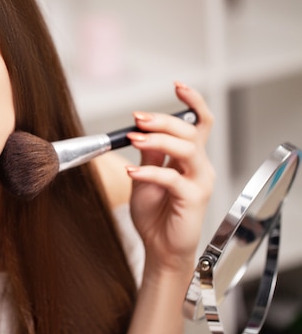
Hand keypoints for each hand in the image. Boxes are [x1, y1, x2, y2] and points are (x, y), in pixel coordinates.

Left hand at [126, 82, 214, 273]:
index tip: (177, 86)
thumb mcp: (145, 178)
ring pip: (188, 149)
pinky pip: (172, 179)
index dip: (192, 102)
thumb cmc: (155, 214)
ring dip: (159, 140)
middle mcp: (200, 167)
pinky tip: (133, 172)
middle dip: (163, 121)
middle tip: (137, 118)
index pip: (199, 123)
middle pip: (191, 132)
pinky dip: (150, 173)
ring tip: (135, 139)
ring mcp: (199, 182)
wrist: (159, 247)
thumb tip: (142, 131)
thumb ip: (149, 155)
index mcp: (190, 158)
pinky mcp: (193, 199)